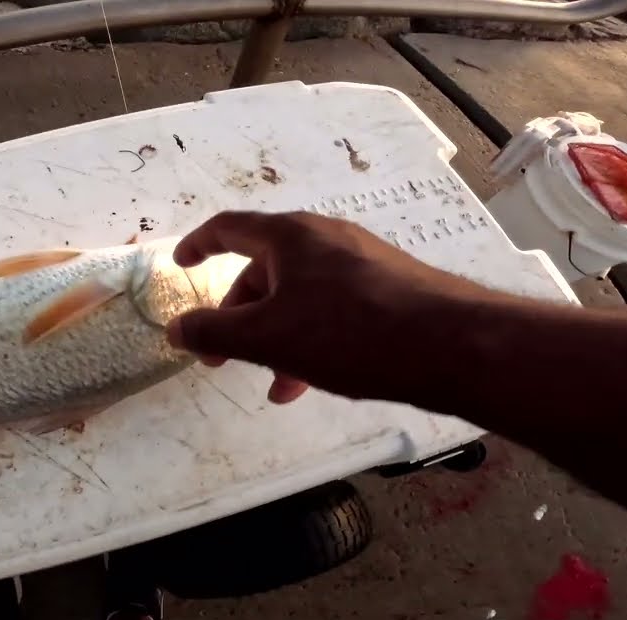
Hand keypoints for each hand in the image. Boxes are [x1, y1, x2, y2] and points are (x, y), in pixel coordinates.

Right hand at [166, 211, 498, 403]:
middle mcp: (325, 238)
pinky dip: (311, 338)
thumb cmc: (349, 333)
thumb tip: (175, 329)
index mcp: (290, 236)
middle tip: (223, 359)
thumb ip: (215, 333)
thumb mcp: (268, 338)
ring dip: (276, 337)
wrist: (451, 345)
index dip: (199, 246)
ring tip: (277, 384)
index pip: (229, 228)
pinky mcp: (389, 288)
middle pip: (264, 270)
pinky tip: (317, 379)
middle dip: (238, 317)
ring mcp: (361, 261)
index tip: (181, 266)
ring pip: (299, 295)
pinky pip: (332, 308)